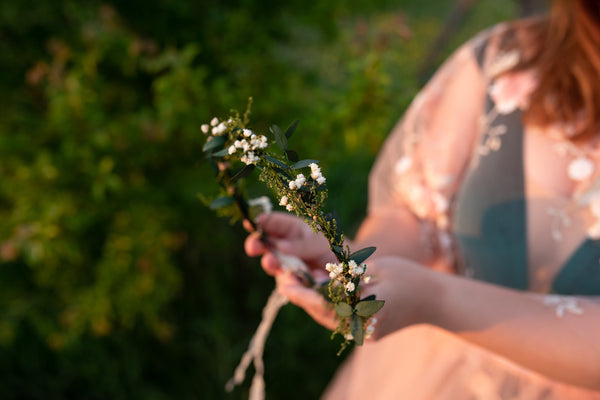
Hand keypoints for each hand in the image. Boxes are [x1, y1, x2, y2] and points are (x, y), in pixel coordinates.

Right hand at [244, 212, 334, 275]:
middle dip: (257, 244)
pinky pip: (287, 284)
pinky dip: (290, 283)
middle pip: (265, 244)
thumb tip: (281, 247)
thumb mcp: (323, 242)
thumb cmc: (336, 249)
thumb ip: (303, 244)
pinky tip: (294, 280)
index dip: (260, 221)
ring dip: (271, 264)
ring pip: (273, 265)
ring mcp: (287, 266)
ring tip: (271, 262)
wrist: (353, 273)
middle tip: (254, 247)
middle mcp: (286, 247)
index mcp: (292, 229)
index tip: (250, 222)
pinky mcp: (293, 284)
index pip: (273, 222)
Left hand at [261, 255, 442, 336]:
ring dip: (310, 300)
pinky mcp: (365, 329)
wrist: (436, 301)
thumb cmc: (412, 279)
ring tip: (290, 280)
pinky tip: (312, 287)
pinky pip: (338, 317)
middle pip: (322, 313)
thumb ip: (349, 276)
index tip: (284, 282)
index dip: (304, 293)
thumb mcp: (379, 270)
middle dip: (301, 295)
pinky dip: (324, 304)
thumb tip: (318, 278)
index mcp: (367, 314)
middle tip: (281, 277)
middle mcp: (363, 328)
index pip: (327, 305)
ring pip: (327, 317)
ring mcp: (364, 332)